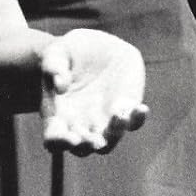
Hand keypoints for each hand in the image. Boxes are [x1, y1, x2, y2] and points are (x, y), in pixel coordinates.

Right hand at [40, 28, 149, 155]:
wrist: (92, 47)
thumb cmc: (66, 53)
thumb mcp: (55, 53)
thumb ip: (54, 67)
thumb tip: (60, 86)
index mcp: (57, 116)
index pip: (54, 140)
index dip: (60, 143)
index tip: (70, 138)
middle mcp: (80, 125)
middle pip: (83, 148)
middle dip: (89, 145)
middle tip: (96, 140)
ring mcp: (104, 120)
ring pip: (109, 142)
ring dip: (114, 135)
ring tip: (119, 117)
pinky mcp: (124, 109)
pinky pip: (133, 122)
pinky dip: (137, 119)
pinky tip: (141, 109)